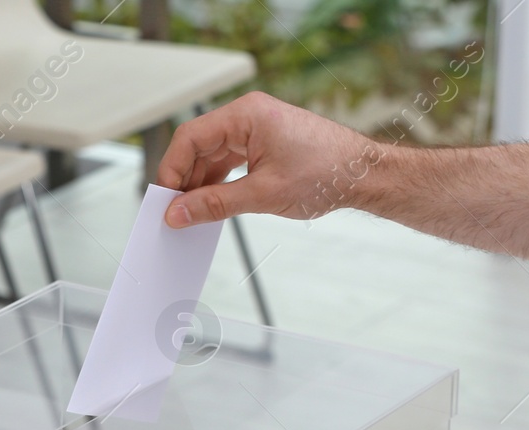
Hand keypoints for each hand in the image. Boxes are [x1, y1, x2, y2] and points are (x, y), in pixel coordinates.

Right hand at [158, 92, 379, 227]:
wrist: (363, 175)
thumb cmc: (326, 174)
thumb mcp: (262, 195)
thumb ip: (214, 204)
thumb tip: (178, 214)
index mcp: (246, 115)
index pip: (190, 138)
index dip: (172, 171)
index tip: (165, 201)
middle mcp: (248, 116)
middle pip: (198, 146)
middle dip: (184, 180)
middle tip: (174, 213)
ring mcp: (256, 128)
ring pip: (211, 155)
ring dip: (200, 184)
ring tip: (192, 214)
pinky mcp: (264, 143)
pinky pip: (229, 160)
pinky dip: (217, 182)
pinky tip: (212, 204)